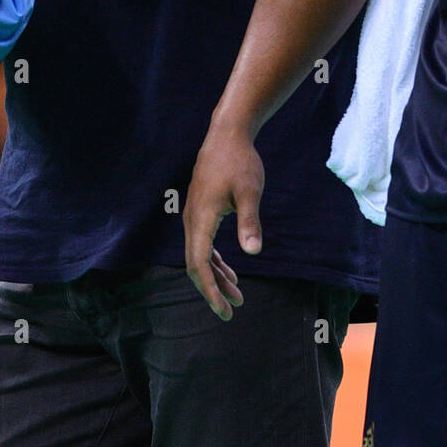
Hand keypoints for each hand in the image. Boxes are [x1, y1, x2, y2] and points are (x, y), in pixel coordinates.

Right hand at [184, 123, 264, 319]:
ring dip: (216, 275)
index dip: (210, 290)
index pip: (199, 264)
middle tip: (232, 311)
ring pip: (199, 255)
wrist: (227, 135)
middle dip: (213, 289)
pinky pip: (203, 243)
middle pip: (196, 264)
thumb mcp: (249, 191)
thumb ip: (250, 222)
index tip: (224, 310)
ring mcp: (194, 214)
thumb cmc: (240, 162)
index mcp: (201, 218)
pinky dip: (214, 259)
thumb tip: (254, 251)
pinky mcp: (200, 209)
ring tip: (237, 295)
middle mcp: (192, 219)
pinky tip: (229, 269)